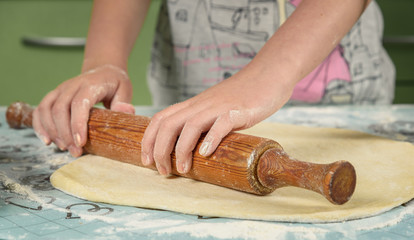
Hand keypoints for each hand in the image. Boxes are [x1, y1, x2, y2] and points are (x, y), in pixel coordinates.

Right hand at [33, 64, 134, 156]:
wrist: (103, 70)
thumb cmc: (115, 83)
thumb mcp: (125, 89)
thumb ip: (124, 102)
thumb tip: (126, 111)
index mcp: (90, 85)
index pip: (79, 104)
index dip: (77, 124)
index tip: (81, 143)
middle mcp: (72, 85)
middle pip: (60, 109)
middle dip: (65, 134)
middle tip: (75, 151)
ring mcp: (60, 90)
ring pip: (47, 109)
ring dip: (52, 132)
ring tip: (64, 148)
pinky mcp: (54, 95)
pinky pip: (40, 110)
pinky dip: (40, 126)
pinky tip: (47, 141)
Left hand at [140, 68, 293, 175]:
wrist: (268, 74)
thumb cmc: (242, 96)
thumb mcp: (214, 107)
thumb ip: (202, 123)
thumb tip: (192, 148)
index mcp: (193, 105)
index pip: (160, 119)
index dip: (148, 140)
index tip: (146, 160)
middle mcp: (201, 105)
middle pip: (169, 124)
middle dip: (159, 149)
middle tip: (162, 171)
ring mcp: (219, 107)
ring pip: (190, 126)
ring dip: (182, 150)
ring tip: (183, 169)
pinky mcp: (238, 111)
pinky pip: (221, 124)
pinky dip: (211, 139)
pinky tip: (206, 153)